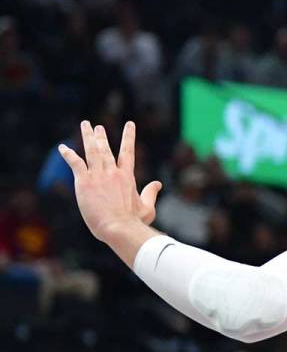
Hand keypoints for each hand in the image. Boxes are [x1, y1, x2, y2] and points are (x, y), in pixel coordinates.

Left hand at [59, 121, 161, 244]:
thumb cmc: (133, 221)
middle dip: (100, 136)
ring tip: (85, 126)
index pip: (128, 152)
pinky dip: (68, 154)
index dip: (128, 136)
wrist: (119, 227)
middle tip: (96, 126)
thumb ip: (151, 193)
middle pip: (105, 149)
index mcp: (127, 176)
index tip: (129, 124)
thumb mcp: (147, 207)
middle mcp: (113, 172)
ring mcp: (98, 176)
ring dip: (87, 137)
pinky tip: (62, 147)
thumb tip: (158, 183)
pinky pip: (76, 163)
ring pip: (91, 151)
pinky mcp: (85, 182)